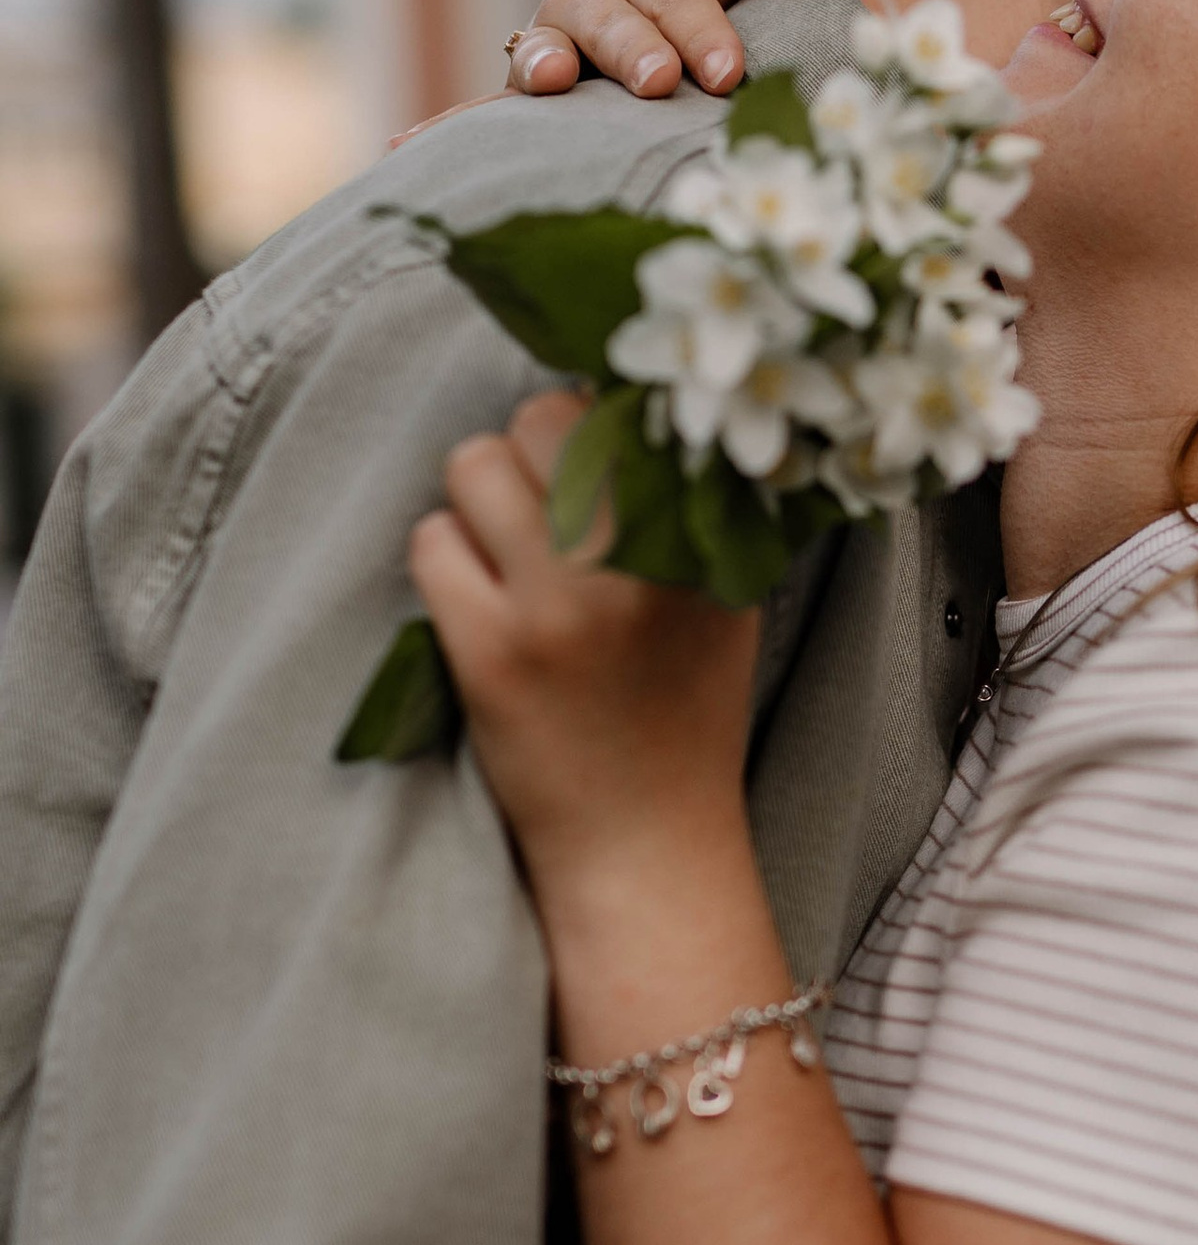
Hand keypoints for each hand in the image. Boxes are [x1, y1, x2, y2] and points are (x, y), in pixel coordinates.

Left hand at [410, 390, 759, 884]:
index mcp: (704, 540)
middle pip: (540, 417)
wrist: (644, 842)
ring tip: (505, 556)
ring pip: (473, 466)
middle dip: (524, 451)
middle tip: (537, 511)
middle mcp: (639, 562)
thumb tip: (618, 403)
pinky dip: (443, 561)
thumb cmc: (679, 711)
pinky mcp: (493, 652)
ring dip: (475, 501)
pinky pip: (430, 542)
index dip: (590, 424)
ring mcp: (562, 607)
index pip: (625, 410)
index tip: (586, 466)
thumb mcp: (720, 599)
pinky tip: (476, 603)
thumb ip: (686, 506)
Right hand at [506, 0, 805, 99]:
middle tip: (660, 81)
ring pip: (548, 43)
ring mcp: (553, 37)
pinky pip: (507, 86)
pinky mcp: (525, 83)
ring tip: (561, 76)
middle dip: (635, 49)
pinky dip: (497, 95)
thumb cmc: (701, 3)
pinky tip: (486, 110)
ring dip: (552, 59)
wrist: (649, 40)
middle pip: (610, 19)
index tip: (727, 73)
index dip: (701, 32)